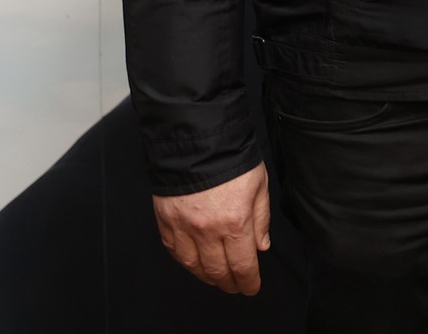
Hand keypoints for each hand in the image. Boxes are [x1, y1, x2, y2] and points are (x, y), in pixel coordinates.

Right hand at [151, 163, 270, 294]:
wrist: (197, 141)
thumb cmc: (231, 159)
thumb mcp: (259, 185)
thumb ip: (261, 219)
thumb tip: (261, 246)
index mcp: (235, 222)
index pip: (242, 264)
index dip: (248, 281)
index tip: (251, 287)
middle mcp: (208, 230)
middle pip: (217, 270)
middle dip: (228, 283)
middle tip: (235, 286)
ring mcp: (183, 228)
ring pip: (193, 266)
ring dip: (206, 276)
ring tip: (216, 278)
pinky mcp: (166, 222)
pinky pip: (174, 251)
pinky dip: (185, 262)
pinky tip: (194, 263)